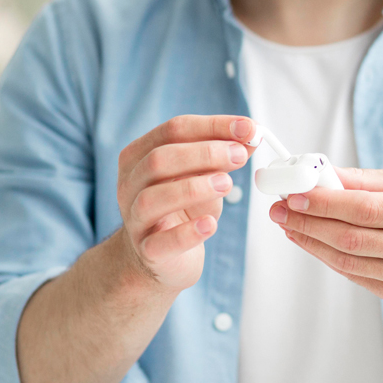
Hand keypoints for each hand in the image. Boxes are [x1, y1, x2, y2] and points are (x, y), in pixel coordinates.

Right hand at [117, 115, 256, 290]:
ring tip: (227, 184)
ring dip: (194, 188)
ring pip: (153, 198)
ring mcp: (134, 219)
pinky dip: (187, 233)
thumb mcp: (204, 176)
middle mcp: (131, 183)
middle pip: (160, 158)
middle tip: (239, 155)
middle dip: (205, 153)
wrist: (161, 256)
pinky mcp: (146, 251)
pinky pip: (161, 242)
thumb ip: (224, 154)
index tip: (247, 128)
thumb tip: (252, 134)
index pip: (174, 130)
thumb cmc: (182, 208)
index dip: (213, 126)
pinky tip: (209, 225)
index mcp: (140, 155)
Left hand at [269, 167, 382, 301]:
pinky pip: (352, 273)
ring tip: (288, 223)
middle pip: (351, 238)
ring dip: (310, 241)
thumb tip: (322, 173)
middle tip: (280, 208)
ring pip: (346, 260)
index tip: (295, 194)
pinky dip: (326, 255)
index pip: (366, 210)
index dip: (325, 203)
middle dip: (308, 222)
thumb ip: (365, 180)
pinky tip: (310, 239)